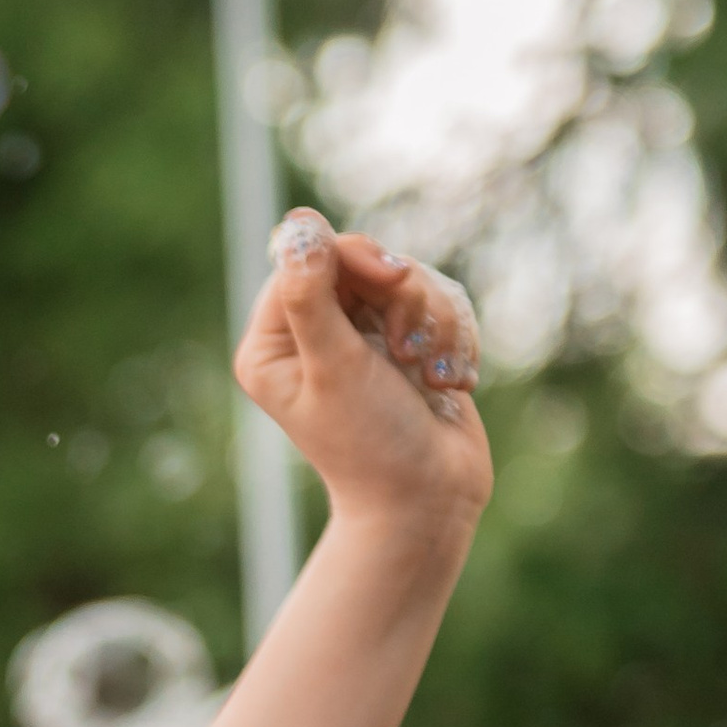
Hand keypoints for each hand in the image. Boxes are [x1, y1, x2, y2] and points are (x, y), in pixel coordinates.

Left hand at [235, 213, 490, 547]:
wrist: (429, 500)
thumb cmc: (372, 442)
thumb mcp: (335, 365)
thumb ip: (309, 295)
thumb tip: (297, 226)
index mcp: (273, 342)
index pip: (310, 255)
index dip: (356, 256)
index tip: (393, 279)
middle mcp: (311, 334)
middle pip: (364, 260)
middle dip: (405, 296)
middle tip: (410, 348)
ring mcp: (362, 337)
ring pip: (410, 278)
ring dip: (435, 322)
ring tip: (430, 376)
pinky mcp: (407, 343)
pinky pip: (442, 302)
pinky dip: (453, 338)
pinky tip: (448, 383)